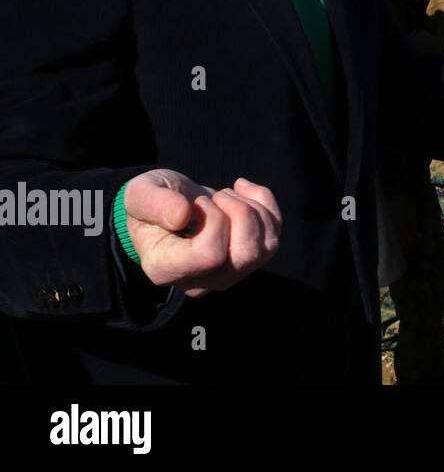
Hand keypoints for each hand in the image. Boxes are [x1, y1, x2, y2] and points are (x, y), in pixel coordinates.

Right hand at [123, 169, 281, 297]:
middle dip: (239, 212)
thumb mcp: (141, 193)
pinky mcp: (249, 259)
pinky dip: (264, 203)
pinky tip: (241, 189)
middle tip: (215, 196)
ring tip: (225, 195)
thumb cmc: (153, 201)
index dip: (213, 221)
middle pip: (245, 255)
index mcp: (166, 269)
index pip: (210, 256)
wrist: (171, 205)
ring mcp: (228, 274)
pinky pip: (273, 234)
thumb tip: (181, 215)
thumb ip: (153, 202)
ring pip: (265, 246)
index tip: (197, 203)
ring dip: (252, 208)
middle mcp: (200, 281)